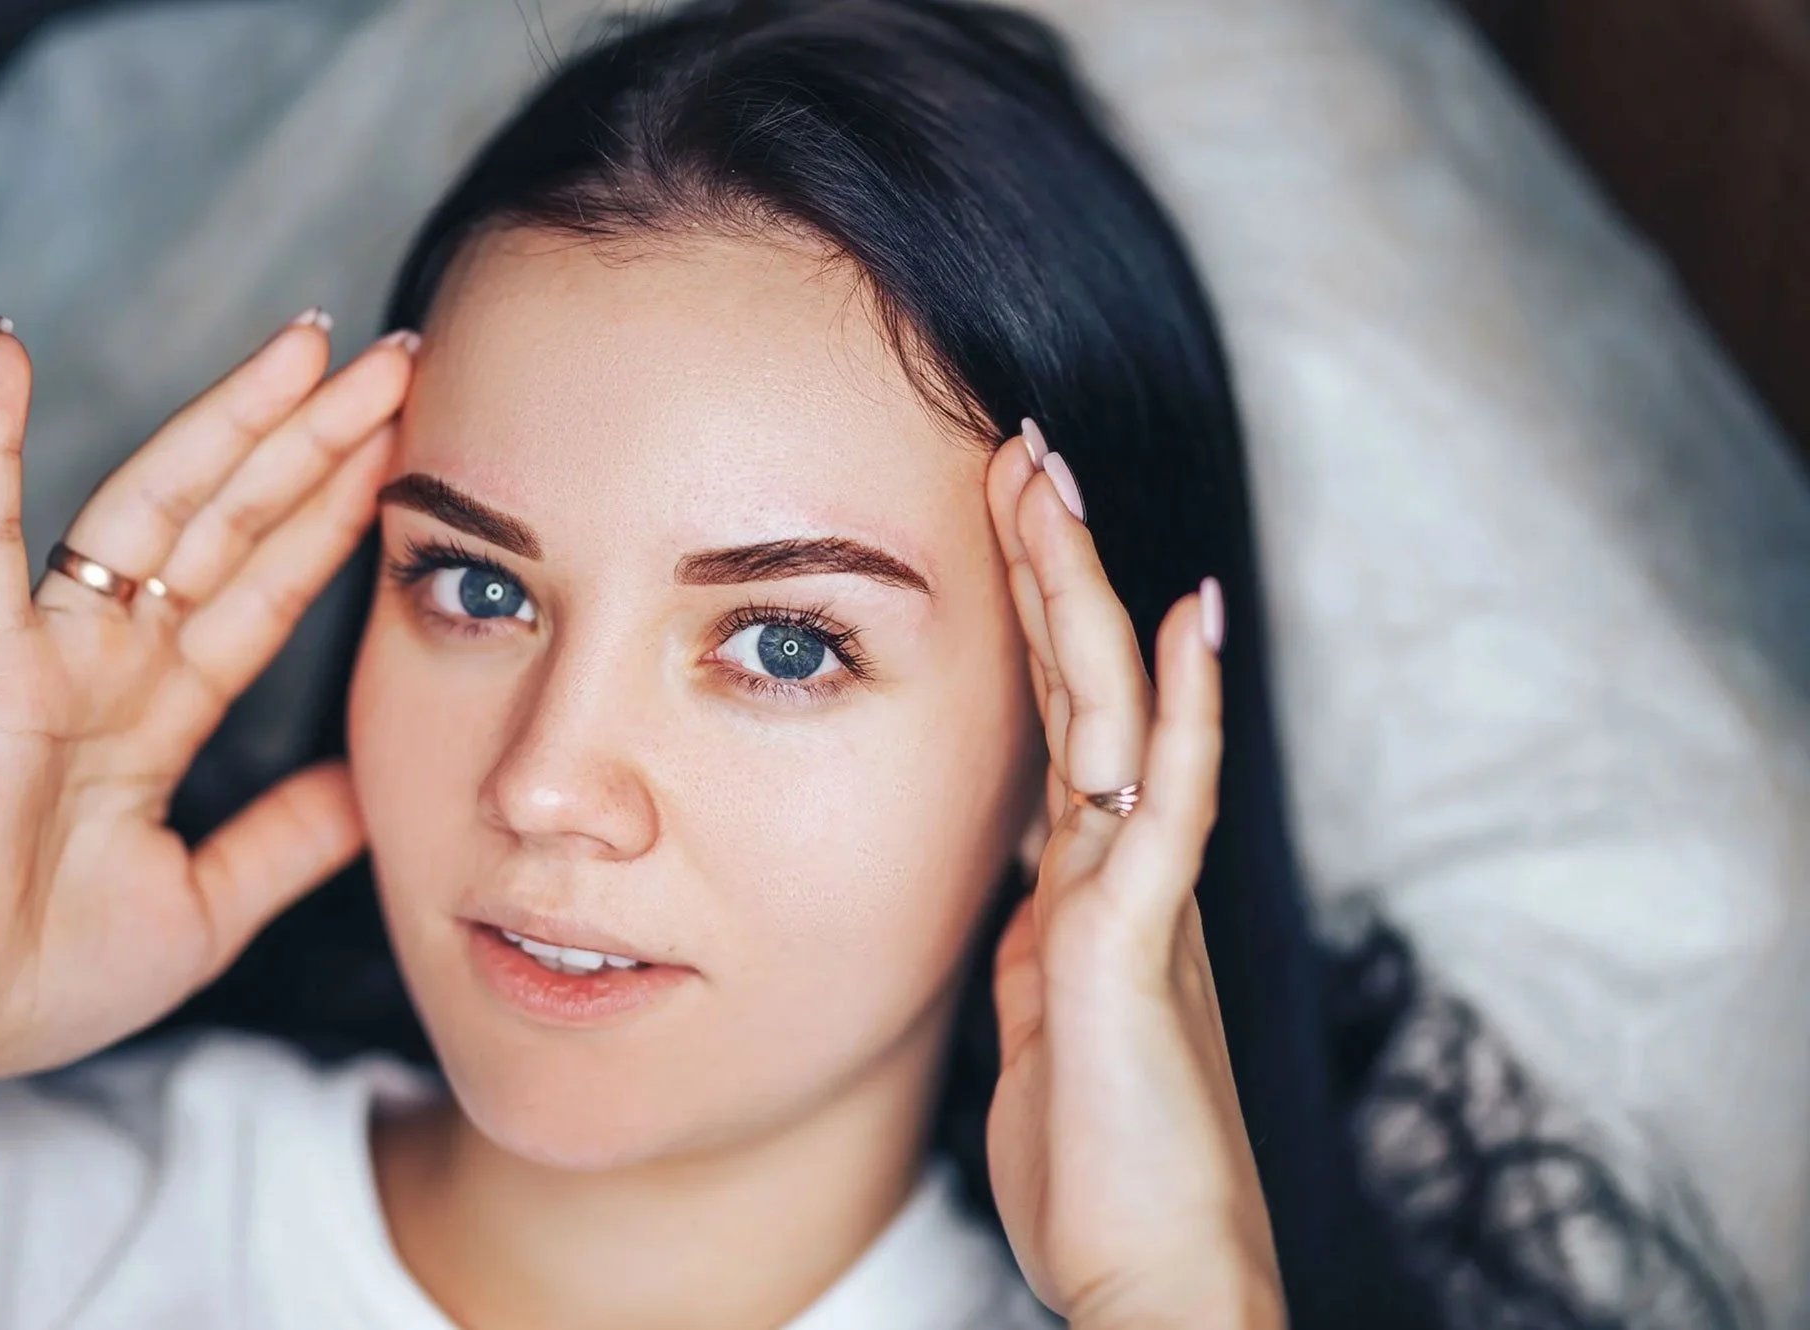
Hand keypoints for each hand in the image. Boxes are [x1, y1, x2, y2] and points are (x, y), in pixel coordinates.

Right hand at [0, 312, 412, 1113]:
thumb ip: (290, 835)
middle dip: (316, 439)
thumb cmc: (40, 977)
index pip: (270, 585)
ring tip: (303, 346)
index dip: (339, 513)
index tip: (409, 443)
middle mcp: (115, 662)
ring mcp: (50, 655)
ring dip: (226, 422)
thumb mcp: (211, 900)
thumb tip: (374, 787)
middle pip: (236, 523)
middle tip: (396, 355)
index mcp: (163, 711)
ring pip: (152, 509)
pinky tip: (3, 357)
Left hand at [982, 422, 1284, 1327]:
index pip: (1061, 723)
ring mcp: (1139, 898)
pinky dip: (1183, 708)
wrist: (1157, 1275)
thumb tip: (1018, 895)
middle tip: (1023, 450)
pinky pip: (1167, 803)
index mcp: (1085, 888)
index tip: (1002, 523)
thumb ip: (1035, 949)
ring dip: (1088, 595)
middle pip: (1090, 688)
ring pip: (1120, 715)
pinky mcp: (1139, 945)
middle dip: (1054, 567)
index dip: (1036, 622)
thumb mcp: (1041, 1032)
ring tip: (1058, 483)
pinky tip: (1188, 619)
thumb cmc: (1099, 1167)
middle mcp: (1121, 870)